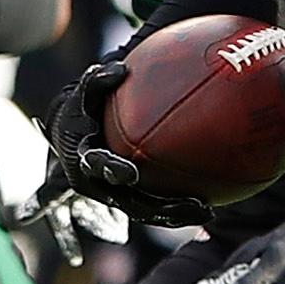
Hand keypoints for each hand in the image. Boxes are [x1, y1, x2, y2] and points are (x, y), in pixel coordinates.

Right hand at [39, 61, 212, 230]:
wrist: (76, 137)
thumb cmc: (84, 110)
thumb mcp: (84, 95)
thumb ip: (97, 82)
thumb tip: (120, 69)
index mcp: (84, 159)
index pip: (96, 166)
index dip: (112, 170)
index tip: (130, 173)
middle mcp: (98, 185)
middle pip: (128, 201)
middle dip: (157, 207)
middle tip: (188, 203)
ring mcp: (115, 197)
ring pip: (145, 212)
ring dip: (173, 214)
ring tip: (206, 212)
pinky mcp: (130, 201)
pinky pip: (155, 209)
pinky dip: (178, 210)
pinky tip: (208, 208)